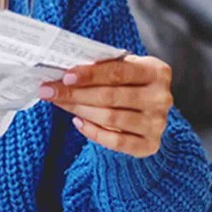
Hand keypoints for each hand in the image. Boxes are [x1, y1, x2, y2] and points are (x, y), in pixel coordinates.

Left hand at [38, 55, 172, 157]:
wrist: (150, 111)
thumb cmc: (131, 84)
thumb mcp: (125, 69)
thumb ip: (103, 67)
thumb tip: (66, 72)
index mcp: (157, 72)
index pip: (119, 72)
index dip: (90, 74)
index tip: (65, 76)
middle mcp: (161, 98)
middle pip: (111, 96)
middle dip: (76, 93)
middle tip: (50, 90)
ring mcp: (157, 123)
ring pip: (110, 118)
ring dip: (79, 110)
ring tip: (60, 103)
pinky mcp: (150, 145)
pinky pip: (115, 141)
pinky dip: (92, 132)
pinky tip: (77, 121)